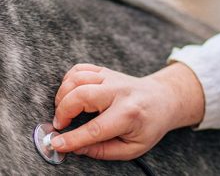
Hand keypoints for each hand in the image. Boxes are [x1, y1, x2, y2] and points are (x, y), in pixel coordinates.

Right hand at [51, 63, 203, 159]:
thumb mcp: (134, 147)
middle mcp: (118, 91)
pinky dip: (68, 79)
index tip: (56, 143)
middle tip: (60, 124)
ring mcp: (111, 77)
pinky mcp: (106, 71)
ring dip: (63, 94)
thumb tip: (76, 148)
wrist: (162, 98)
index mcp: (129, 113)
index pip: (94, 128)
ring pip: (77, 78)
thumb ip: (104, 151)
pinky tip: (70, 92)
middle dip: (62, 111)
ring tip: (63, 109)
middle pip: (81, 95)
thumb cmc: (150, 124)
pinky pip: (80, 68)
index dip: (72, 138)